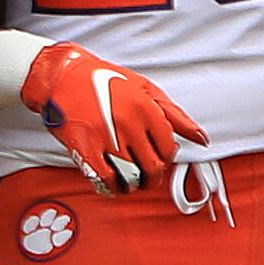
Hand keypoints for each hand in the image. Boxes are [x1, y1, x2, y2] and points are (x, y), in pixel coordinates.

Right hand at [19, 39, 205, 191]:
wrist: (62, 77)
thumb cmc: (103, 80)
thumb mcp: (145, 89)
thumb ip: (175, 115)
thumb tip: (201, 138)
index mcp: (146, 109)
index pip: (168, 148)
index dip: (167, 160)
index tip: (160, 160)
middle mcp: (129, 124)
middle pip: (152, 166)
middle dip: (153, 178)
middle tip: (148, 178)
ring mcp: (106, 138)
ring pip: (131, 176)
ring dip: (133, 185)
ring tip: (130, 183)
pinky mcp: (85, 147)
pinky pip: (104, 178)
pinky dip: (111, 187)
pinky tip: (112, 185)